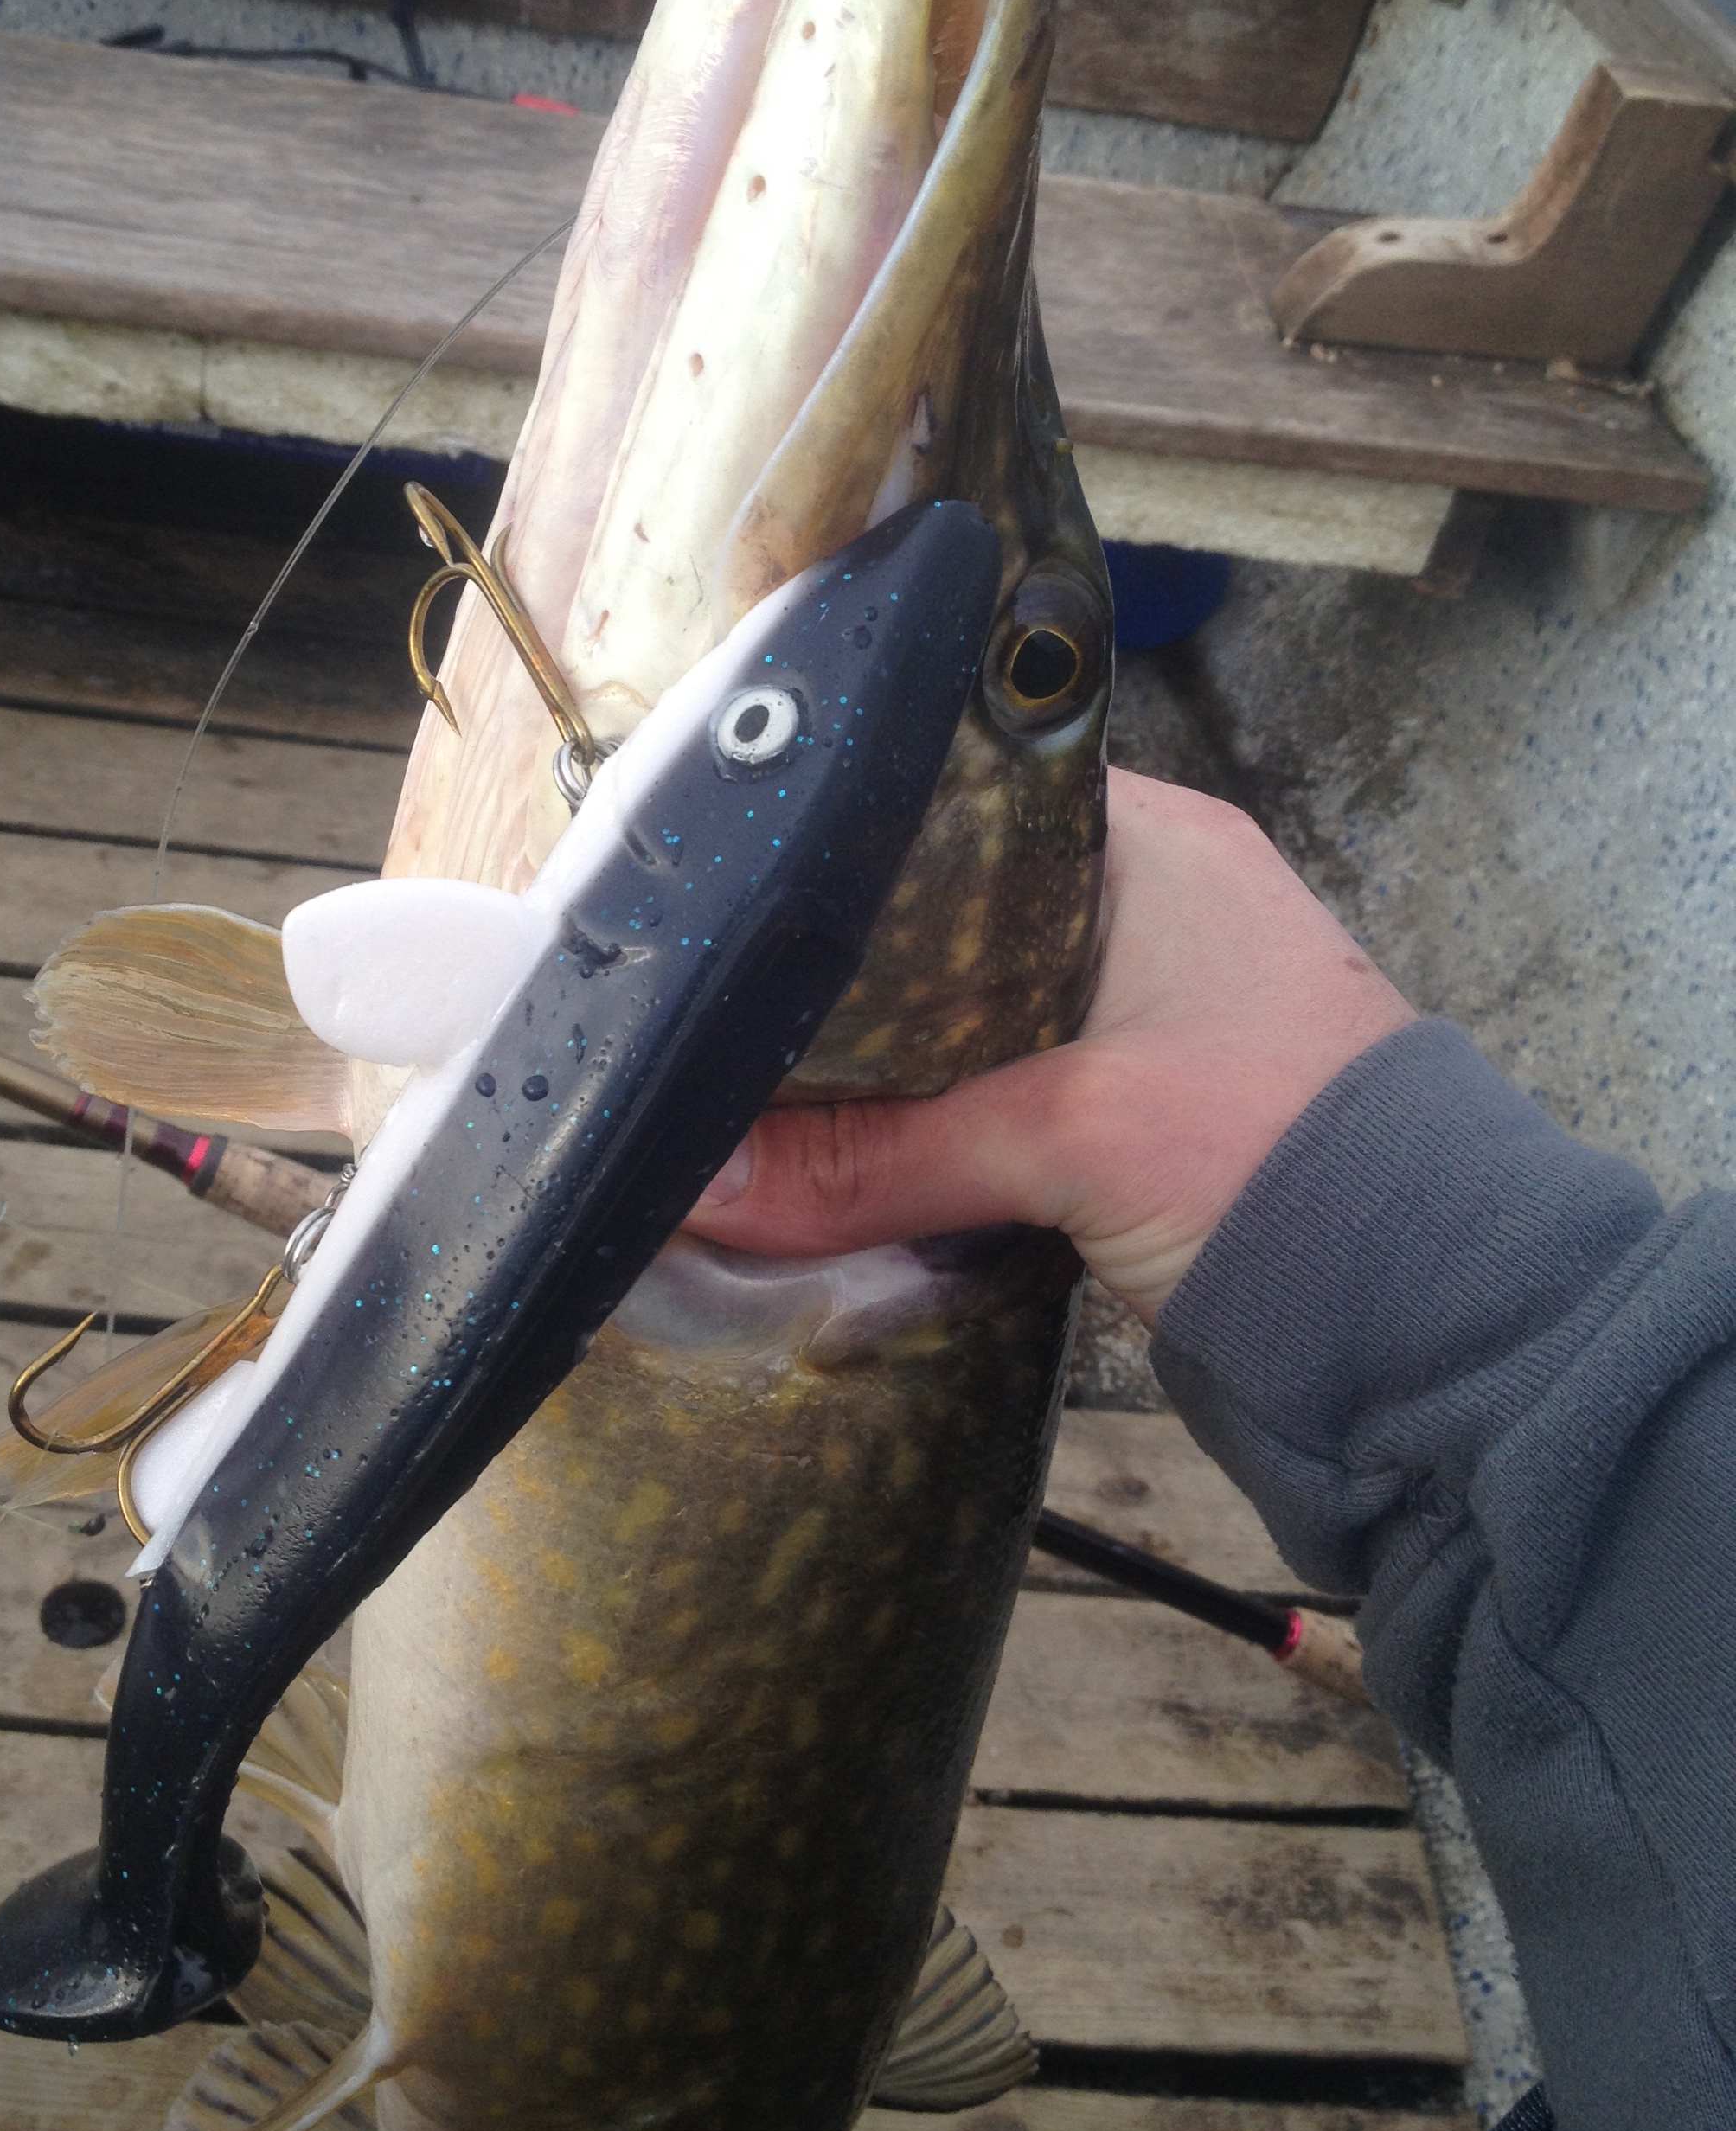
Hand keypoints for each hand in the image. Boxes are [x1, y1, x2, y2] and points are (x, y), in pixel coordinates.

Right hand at [690, 769, 1415, 1324]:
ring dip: (880, 1063)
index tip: (733, 878)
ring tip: (741, 1068)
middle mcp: (1149, 909)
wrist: (1435, 1333)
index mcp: (1154, 845)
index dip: (845, 837)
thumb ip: (874, 1159)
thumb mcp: (1068, 1140)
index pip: (962, 796)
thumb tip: (695, 1181)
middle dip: (840, 971)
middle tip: (709, 987)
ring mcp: (1146, 1018)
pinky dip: (927, 1128)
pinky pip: (996, 1099)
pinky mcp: (1137, 1119)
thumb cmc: (1286, 1164)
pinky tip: (835, 1150)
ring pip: (966, 1021)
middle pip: (947, 920)